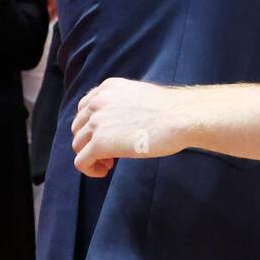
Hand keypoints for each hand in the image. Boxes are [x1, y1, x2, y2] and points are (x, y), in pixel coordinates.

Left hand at [72, 77, 192, 177]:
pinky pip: (81, 162)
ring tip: (110, 162)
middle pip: (78, 127)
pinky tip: (105, 170)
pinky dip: (90, 169)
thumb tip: (118, 125)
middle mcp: (98, 102)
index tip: (109, 136)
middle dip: (90, 141)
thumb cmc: (171, 110)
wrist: (181, 117)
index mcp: (108, 88)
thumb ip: (123, 104)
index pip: (85, 108)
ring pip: (77, 145)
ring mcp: (97, 123)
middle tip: (111, 152)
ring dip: (91, 155)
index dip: (93, 126)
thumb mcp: (140, 96)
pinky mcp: (100, 143)